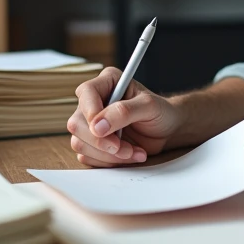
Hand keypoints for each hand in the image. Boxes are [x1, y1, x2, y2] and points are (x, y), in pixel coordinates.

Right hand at [67, 67, 181, 166]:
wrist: (167, 131)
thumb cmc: (160, 112)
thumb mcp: (149, 106)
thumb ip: (124, 112)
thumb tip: (98, 126)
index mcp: (107, 82)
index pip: (86, 93)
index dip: (91, 113)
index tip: (103, 130)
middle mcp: (94, 102)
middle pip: (77, 124)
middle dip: (101, 141)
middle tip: (123, 147)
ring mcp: (90, 124)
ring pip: (80, 143)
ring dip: (108, 154)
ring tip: (133, 151)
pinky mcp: (92, 143)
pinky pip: (88, 157)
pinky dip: (109, 161)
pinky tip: (129, 155)